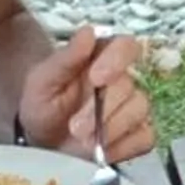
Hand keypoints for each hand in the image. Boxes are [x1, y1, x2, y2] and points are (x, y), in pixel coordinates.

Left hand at [16, 27, 152, 159]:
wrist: (39, 144)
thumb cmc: (42, 108)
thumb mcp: (43, 81)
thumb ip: (66, 57)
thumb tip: (88, 32)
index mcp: (100, 59)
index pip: (125, 46)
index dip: (116, 60)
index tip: (96, 78)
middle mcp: (121, 81)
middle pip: (128, 86)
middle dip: (101, 109)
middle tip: (75, 127)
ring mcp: (132, 109)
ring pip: (139, 111)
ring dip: (110, 129)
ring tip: (83, 141)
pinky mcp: (138, 135)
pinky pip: (144, 138)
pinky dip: (122, 147)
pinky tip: (101, 151)